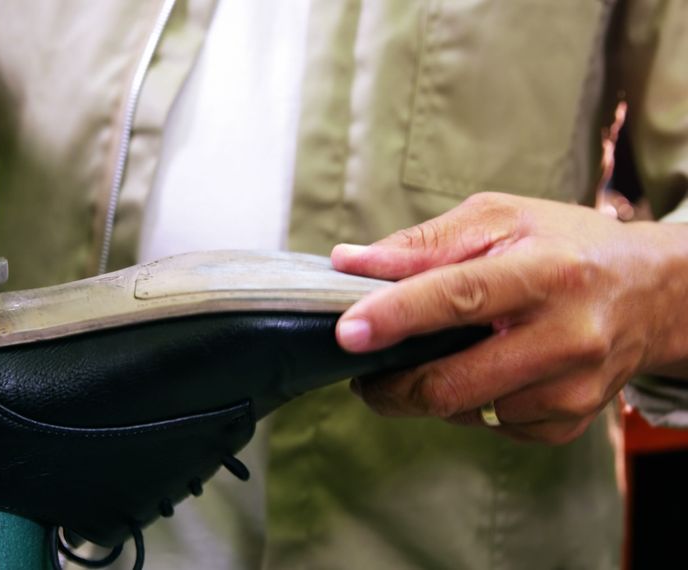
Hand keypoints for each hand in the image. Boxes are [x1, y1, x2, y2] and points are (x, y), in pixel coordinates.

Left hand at [331, 192, 687, 443]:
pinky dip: (465, 402)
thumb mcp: (499, 219)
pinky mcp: (567, 423)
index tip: (347, 332)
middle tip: (359, 368)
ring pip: (463, 411)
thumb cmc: (563, 245)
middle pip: (453, 381)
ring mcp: (570, 390)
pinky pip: (487, 425)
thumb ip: (422, 243)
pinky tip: (479, 369)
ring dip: (425, 391)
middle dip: (390, 383)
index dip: (397, 316)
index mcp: (547, 273)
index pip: (460, 297)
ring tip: (428, 356)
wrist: (649, 294)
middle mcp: (566, 337)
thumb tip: (349, 262)